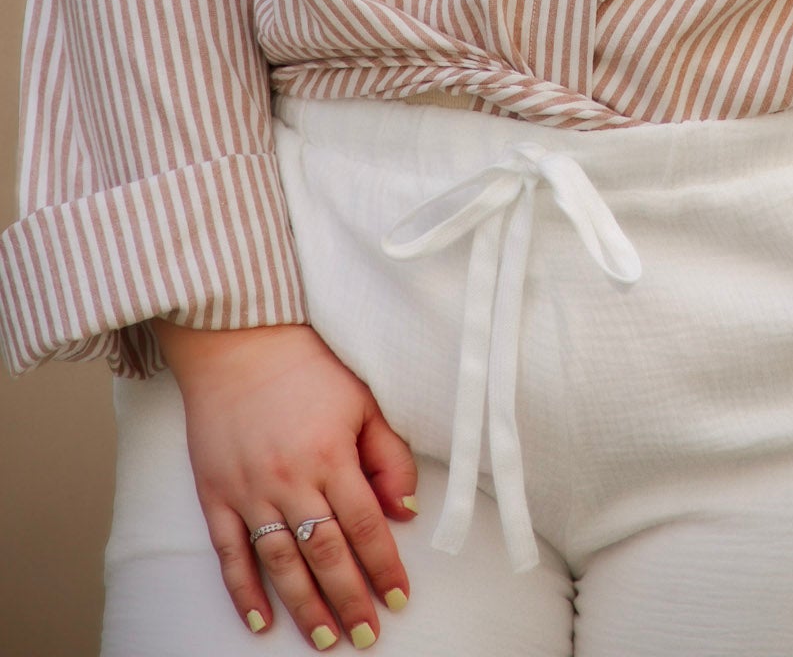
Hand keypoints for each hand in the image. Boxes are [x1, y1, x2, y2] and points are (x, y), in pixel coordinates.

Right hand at [151, 319, 416, 646]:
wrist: (237, 340)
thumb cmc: (307, 366)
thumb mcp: (363, 399)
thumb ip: (389, 454)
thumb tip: (404, 510)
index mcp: (332, 454)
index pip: (366, 526)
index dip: (384, 567)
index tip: (398, 599)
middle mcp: (290, 479)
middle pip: (326, 554)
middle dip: (350, 600)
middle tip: (367, 636)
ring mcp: (249, 491)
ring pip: (281, 563)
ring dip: (305, 606)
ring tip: (326, 640)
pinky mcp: (214, 494)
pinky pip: (229, 554)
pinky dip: (244, 592)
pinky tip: (261, 621)